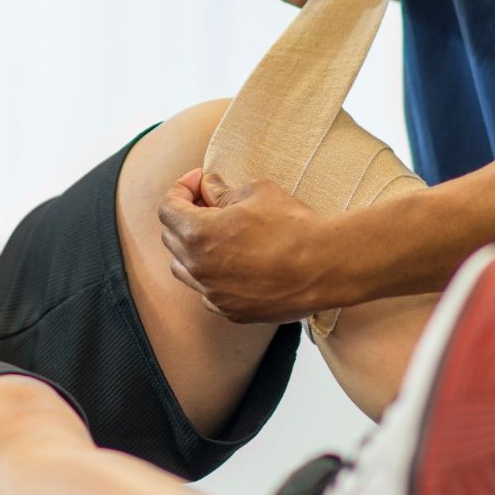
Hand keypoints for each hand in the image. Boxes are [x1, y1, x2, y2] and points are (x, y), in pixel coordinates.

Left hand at [157, 170, 346, 322]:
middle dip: (186, 216)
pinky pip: (207, 293)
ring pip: (184, 269)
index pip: (168, 209)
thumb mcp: (256, 193)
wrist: (326, 266)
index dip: (181, 189)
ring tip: (220, 234)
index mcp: (199, 234)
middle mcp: (199, 269)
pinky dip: (211, 276)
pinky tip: (235, 263)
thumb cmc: (293, 225)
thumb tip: (207, 187)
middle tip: (210, 203)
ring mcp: (214, 295)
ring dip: (193, 249)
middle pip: (172, 238)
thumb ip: (222, 191)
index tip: (200, 182)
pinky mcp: (232, 312)